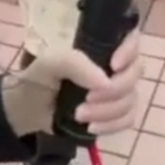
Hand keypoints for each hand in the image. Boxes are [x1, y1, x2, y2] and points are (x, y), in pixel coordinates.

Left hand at [0, 27, 141, 138]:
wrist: (28, 110)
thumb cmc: (39, 78)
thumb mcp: (50, 63)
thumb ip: (75, 63)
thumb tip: (105, 82)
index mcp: (100, 45)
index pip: (131, 37)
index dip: (130, 50)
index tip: (114, 65)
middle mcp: (113, 65)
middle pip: (136, 71)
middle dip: (115, 89)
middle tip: (87, 98)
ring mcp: (116, 89)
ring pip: (131, 98)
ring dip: (108, 111)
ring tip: (79, 115)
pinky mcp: (115, 113)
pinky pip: (128, 119)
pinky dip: (112, 125)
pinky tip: (91, 127)